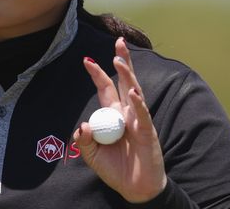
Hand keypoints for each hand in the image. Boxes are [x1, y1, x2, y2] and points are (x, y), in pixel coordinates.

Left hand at [74, 37, 166, 202]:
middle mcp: (126, 112)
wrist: (134, 188)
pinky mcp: (147, 131)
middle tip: (118, 41)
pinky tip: (133, 94)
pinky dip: (138, 104)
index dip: (98, 74)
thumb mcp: (92, 156)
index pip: (106, 89)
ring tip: (119, 61)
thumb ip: (84, 141)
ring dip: (127, 75)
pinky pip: (142, 114)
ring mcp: (138, 119)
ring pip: (134, 91)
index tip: (87, 59)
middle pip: (124, 81)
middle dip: (121, 61)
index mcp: (112, 115)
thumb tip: (82, 126)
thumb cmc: (115, 169)